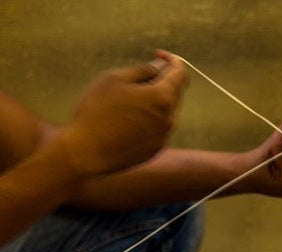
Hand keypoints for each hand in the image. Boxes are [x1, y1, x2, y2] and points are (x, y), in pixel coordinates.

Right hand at [59, 51, 186, 175]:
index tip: (159, 56)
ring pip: (166, 112)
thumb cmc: (98, 111)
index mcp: (162, 97)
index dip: (172, 60)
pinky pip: (158, 128)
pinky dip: (149, 119)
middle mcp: (169, 119)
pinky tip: (127, 120)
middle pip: (174, 93)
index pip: (180, 73)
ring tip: (128, 101)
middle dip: (162, 80)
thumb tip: (160, 67)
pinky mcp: (155, 149)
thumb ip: (144, 70)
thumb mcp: (116, 79)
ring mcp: (163, 137)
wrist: (88, 151)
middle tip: (139, 76)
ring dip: (154, 101)